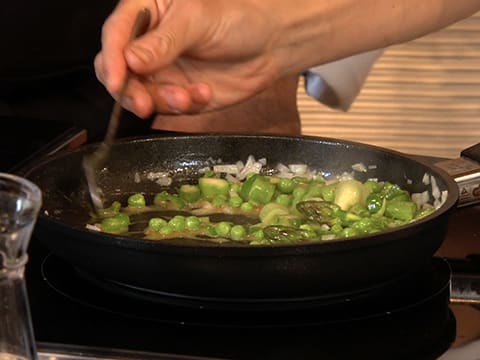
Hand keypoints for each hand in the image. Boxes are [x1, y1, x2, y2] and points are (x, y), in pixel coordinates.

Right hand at [94, 0, 281, 117]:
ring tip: (187, 97)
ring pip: (142, 95)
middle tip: (145, 104)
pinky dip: (184, 106)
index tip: (118, 82)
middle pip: (118, 72)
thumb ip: (164, 41)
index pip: (115, 35)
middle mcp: (148, 45)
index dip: (111, 60)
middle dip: (130, 91)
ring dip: (161, 102)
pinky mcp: (178, 94)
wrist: (270, 47)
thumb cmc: (236, 19)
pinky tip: (204, 93)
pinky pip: (169, 108)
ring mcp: (162, 72)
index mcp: (146, 12)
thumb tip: (130, 60)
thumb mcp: (199, 20)